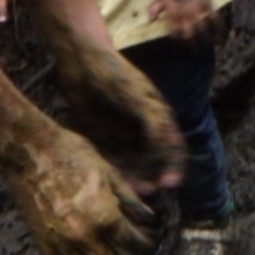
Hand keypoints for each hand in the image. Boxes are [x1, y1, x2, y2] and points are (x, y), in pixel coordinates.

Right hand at [0, 113, 160, 254]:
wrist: (30, 151)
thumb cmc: (72, 154)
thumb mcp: (110, 173)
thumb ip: (131, 200)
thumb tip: (148, 218)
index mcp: (104, 217)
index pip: (134, 244)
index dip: (146, 245)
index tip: (150, 243)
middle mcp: (84, 236)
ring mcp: (61, 242)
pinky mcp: (43, 242)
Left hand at [47, 31, 184, 195]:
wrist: (80, 61)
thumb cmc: (114, 74)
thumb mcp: (139, 98)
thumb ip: (156, 123)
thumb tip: (172, 150)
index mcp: (158, 118)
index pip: (174, 149)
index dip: (174, 167)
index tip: (169, 185)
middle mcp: (143, 129)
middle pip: (152, 161)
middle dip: (151, 178)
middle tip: (146, 193)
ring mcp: (122, 134)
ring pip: (131, 164)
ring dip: (132, 178)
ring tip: (128, 191)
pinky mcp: (101, 137)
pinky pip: (109, 159)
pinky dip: (112, 171)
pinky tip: (109, 181)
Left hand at [147, 0, 214, 42]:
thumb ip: (153, 10)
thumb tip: (149, 22)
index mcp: (173, 15)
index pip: (175, 33)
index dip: (178, 39)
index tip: (181, 43)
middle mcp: (185, 15)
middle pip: (190, 34)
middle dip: (193, 44)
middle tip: (195, 49)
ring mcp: (196, 10)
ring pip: (203, 28)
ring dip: (206, 37)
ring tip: (208, 43)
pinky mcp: (206, 3)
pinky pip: (213, 17)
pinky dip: (217, 25)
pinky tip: (220, 31)